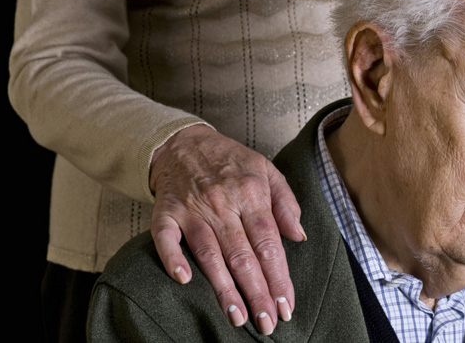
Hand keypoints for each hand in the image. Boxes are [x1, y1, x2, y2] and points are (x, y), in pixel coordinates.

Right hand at [149, 124, 305, 334]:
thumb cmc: (229, 159)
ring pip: (210, 254)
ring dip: (224, 288)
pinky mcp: (165, 213)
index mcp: (251, 194)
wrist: (182, 141)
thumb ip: (285, 202)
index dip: (279, 277)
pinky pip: (165, 239)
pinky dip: (172, 259)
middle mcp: (222, 204)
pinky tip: (183, 281)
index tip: (287, 305)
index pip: (269, 243)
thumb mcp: (266, 169)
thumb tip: (299, 235)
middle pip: (243, 255)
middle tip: (267, 322)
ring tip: (238, 316)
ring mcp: (192, 210)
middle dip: (257, 292)